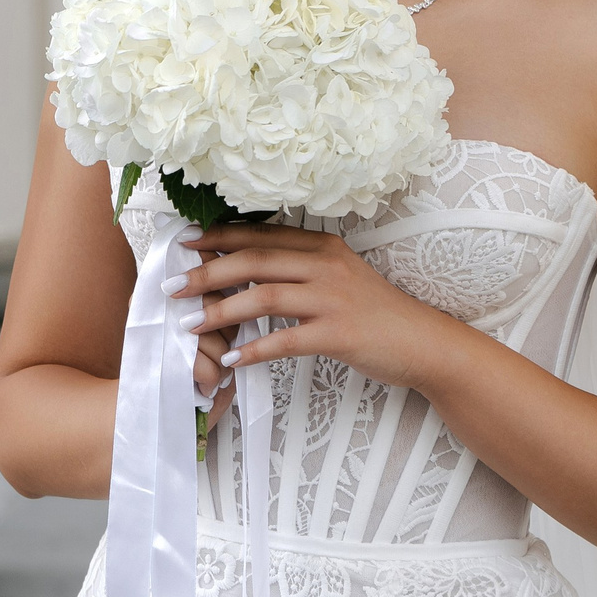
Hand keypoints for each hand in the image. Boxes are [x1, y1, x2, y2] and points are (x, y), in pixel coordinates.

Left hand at [174, 224, 470, 393]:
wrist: (423, 342)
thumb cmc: (374, 312)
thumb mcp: (337, 276)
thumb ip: (299, 267)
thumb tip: (247, 266)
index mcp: (322, 247)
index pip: (260, 237)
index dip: (218, 239)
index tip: (183, 244)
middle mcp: (326, 266)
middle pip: (254, 262)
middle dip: (206, 273)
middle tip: (172, 287)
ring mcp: (333, 299)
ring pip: (264, 298)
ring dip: (221, 311)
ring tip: (190, 324)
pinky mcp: (340, 334)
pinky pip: (286, 340)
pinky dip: (254, 350)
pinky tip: (232, 360)